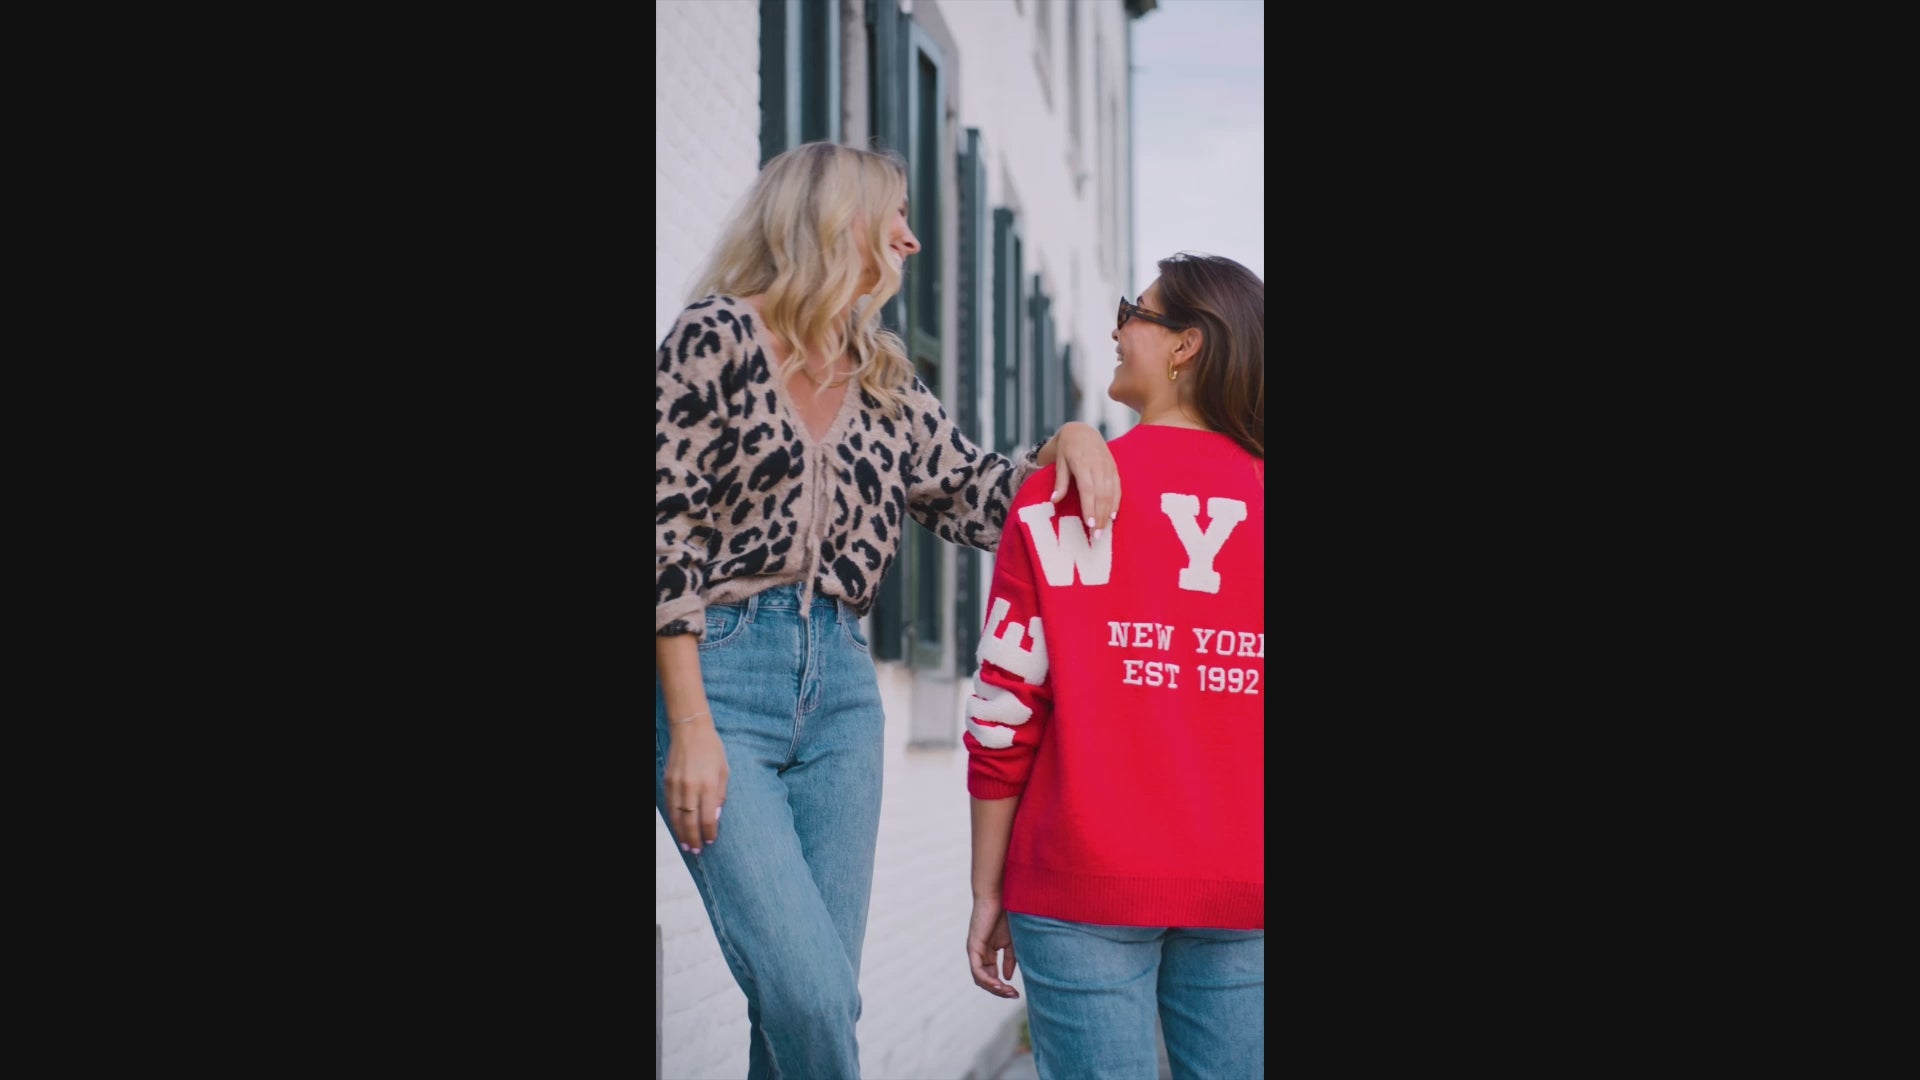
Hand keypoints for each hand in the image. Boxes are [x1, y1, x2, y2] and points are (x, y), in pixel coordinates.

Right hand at [663, 717, 727, 854]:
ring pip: (677, 816)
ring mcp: (676, 785)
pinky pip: (669, 806)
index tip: (711, 841)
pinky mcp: (667, 781)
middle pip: (690, 821)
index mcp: (708, 785)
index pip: (708, 817)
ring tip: (686, 845)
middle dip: (694, 838)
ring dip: (681, 833)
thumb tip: (716, 816)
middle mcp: (691, 787)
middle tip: (697, 851)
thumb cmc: (712, 750)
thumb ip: (721, 795)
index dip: (709, 832)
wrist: (690, 731)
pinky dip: (673, 819)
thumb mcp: (724, 771)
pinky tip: (678, 827)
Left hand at [966, 896, 1019, 997]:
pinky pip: (977, 969)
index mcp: (988, 952)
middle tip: (1014, 995)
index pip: (992, 976)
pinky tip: (999, 984)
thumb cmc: (1007, 915)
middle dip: (1000, 991)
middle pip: (986, 981)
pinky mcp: (973, 947)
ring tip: (1007, 992)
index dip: (1003, 987)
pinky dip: (987, 979)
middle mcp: (979, 954)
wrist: (1000, 896)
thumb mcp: (1012, 942)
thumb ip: (1010, 959)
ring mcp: (975, 951)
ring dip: (994, 988)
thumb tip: (1008, 978)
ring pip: (980, 978)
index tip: (1017, 993)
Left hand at [1044, 421, 1119, 534]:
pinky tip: (1113, 516)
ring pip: (1111, 493)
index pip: (1088, 489)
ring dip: (1108, 513)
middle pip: (1101, 494)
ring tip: (1104, 530)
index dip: (1089, 507)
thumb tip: (1054, 500)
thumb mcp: (1059, 462)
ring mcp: (1108, 466)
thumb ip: (1060, 482)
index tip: (1089, 524)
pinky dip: (1116, 502)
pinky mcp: (1115, 468)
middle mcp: (1098, 465)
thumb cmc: (1067, 449)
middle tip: (1096, 535)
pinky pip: (1118, 488)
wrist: (1082, 431)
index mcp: (1082, 463)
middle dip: (1100, 516)